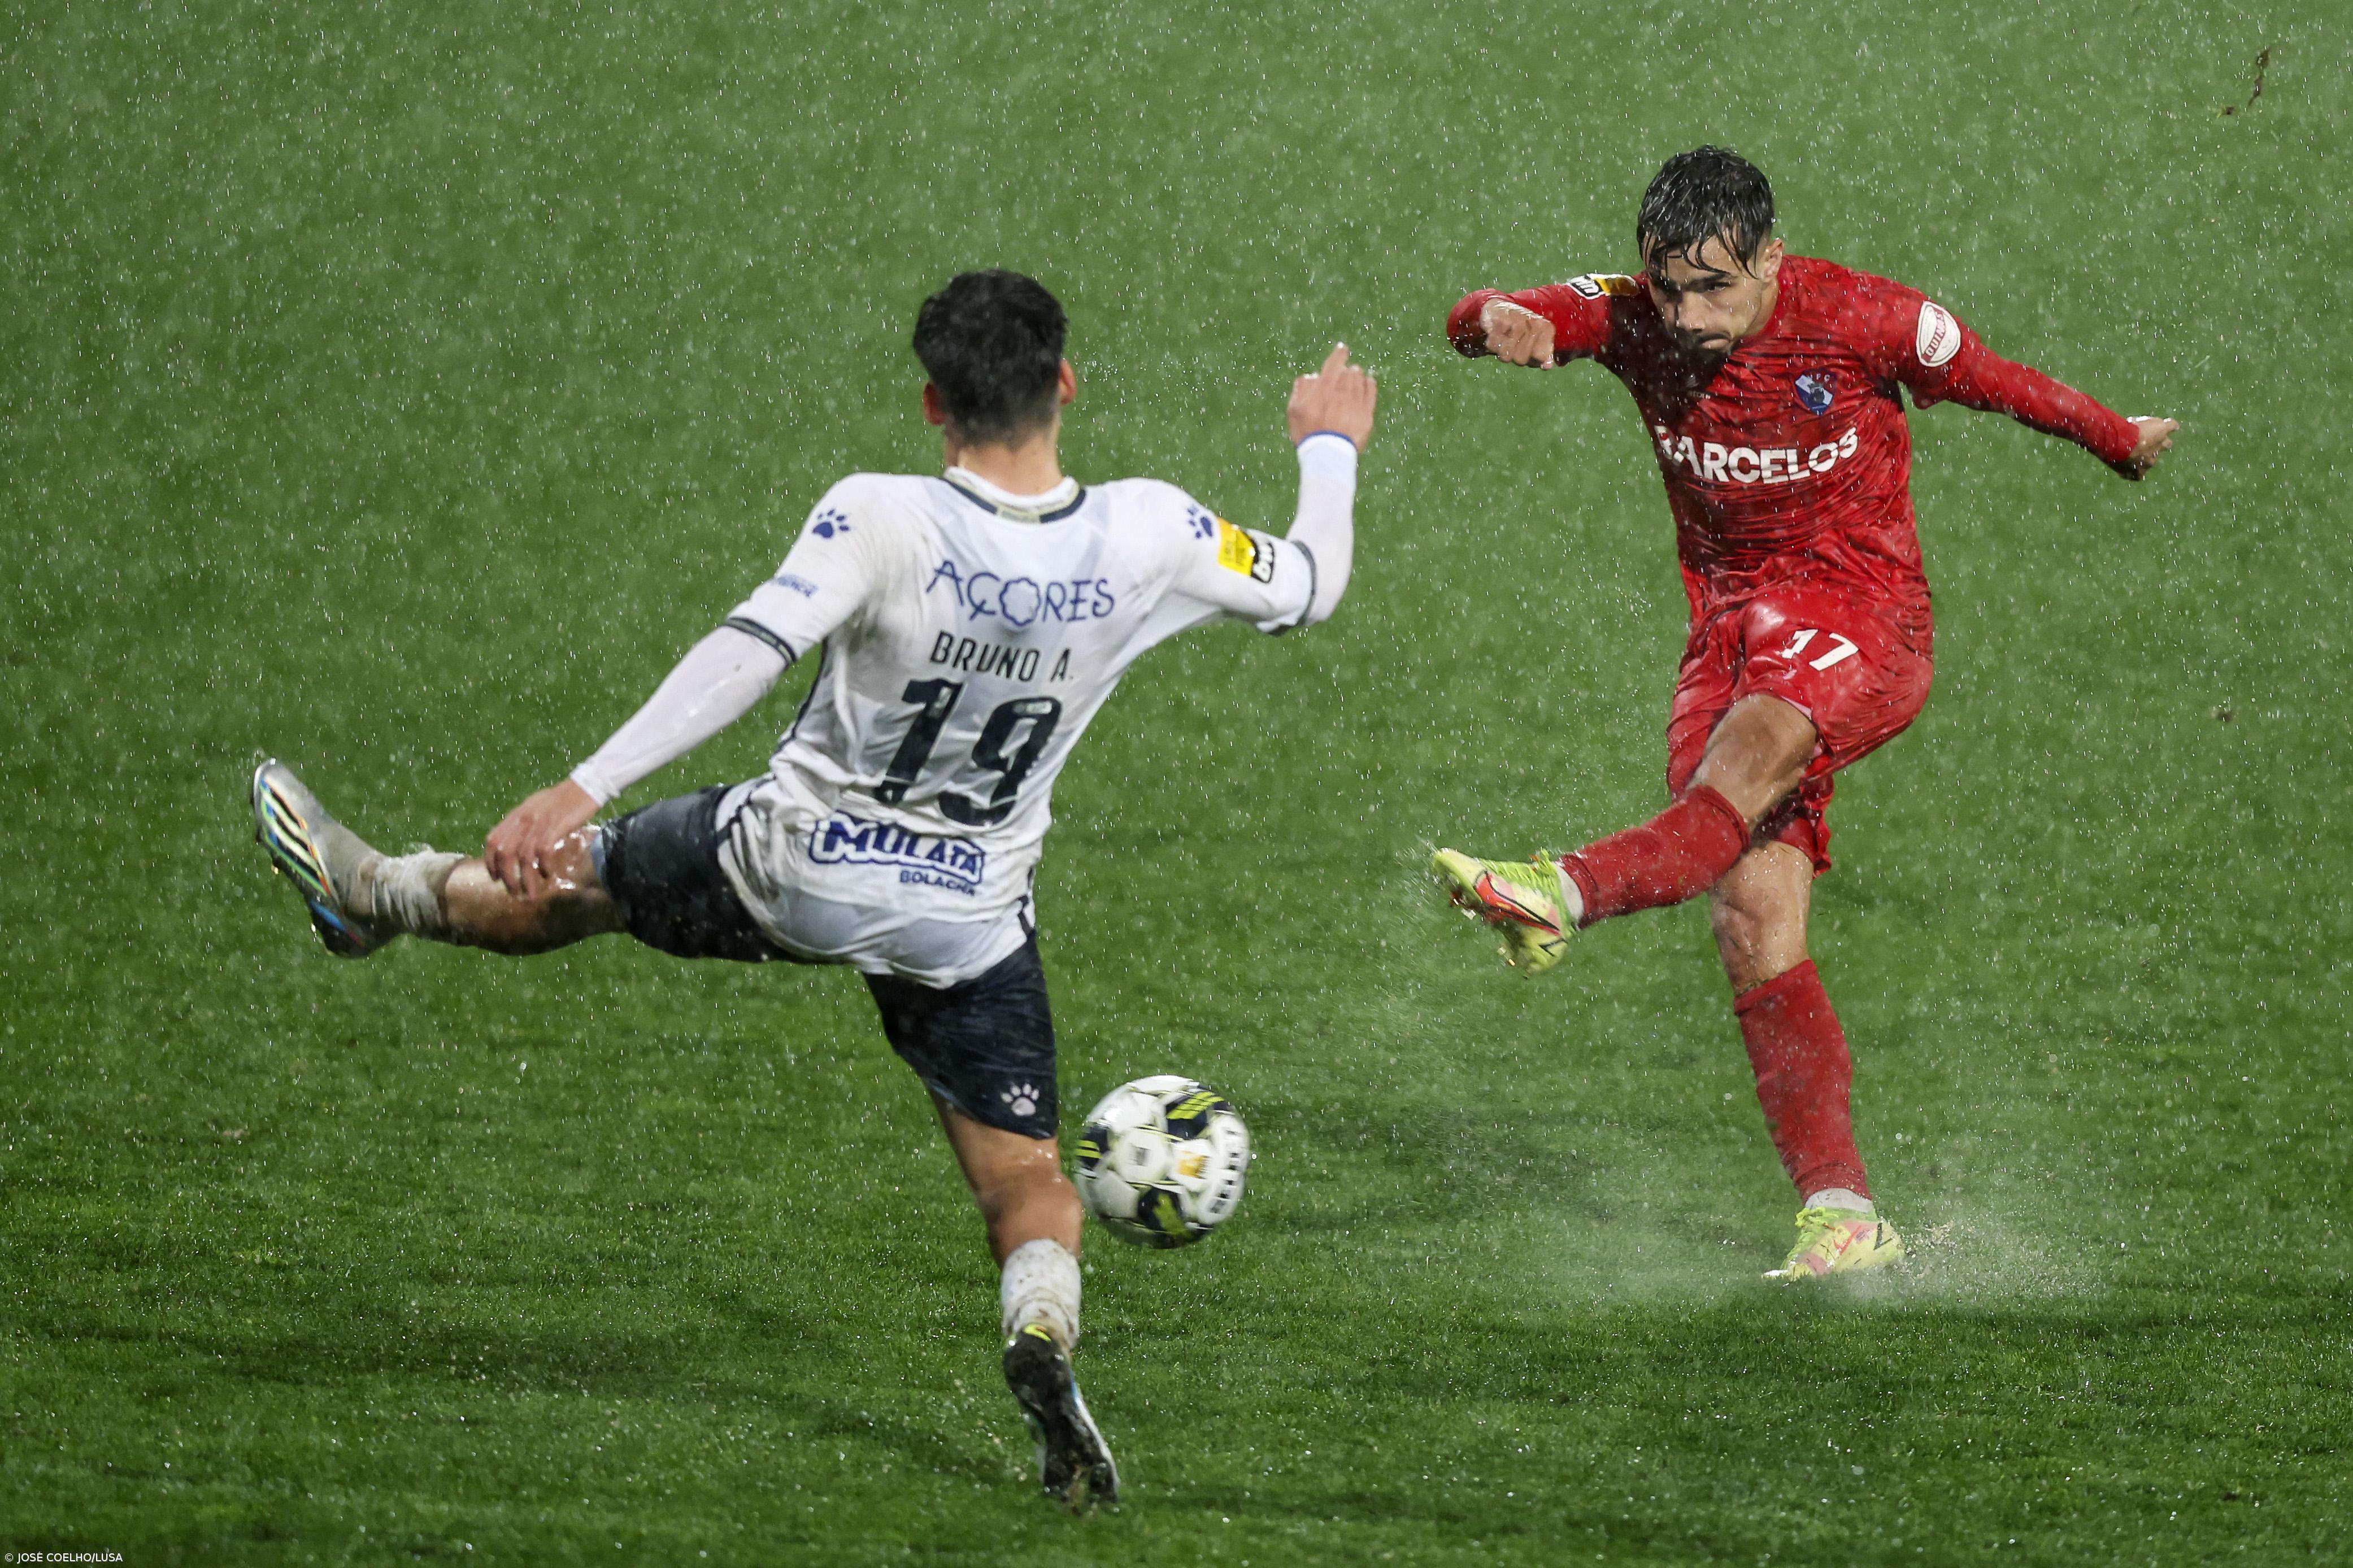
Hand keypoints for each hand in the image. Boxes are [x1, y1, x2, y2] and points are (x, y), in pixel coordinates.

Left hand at [484, 779, 599, 899]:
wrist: (584, 787)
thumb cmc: (561, 799)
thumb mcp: (535, 808)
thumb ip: (522, 824)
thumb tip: (514, 844)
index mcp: (516, 815)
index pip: (493, 840)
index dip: (490, 861)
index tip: (495, 878)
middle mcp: (523, 820)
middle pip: (505, 853)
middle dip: (507, 877)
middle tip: (514, 893)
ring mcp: (539, 823)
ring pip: (524, 857)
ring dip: (526, 880)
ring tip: (530, 894)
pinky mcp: (556, 826)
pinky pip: (543, 851)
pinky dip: (543, 866)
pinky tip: (547, 874)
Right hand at [1287, 343, 1377, 448]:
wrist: (1328, 453)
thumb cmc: (1308, 433)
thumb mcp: (1294, 410)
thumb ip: (1301, 389)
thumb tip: (1310, 376)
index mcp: (1324, 387)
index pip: (1334, 362)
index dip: (1339, 353)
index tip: (1342, 349)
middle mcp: (1342, 390)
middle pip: (1348, 371)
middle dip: (1346, 369)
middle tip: (1344, 373)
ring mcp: (1356, 401)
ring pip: (1360, 378)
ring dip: (1357, 375)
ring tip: (1354, 377)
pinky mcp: (1367, 413)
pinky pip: (1371, 391)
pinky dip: (1369, 383)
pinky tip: (1368, 382)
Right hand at [1480, 298, 1556, 367]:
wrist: (1499, 307)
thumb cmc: (1520, 326)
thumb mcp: (1536, 338)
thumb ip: (1544, 353)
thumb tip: (1547, 366)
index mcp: (1545, 328)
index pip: (1540, 356)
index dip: (1532, 359)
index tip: (1530, 352)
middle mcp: (1533, 324)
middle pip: (1521, 359)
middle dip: (1515, 355)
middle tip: (1514, 343)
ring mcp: (1516, 322)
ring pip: (1506, 355)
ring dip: (1502, 351)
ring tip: (1504, 339)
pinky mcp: (1500, 321)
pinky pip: (1493, 346)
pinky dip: (1492, 343)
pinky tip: (1496, 334)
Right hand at [2111, 416, 2178, 480]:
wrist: (2117, 444)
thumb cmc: (2124, 429)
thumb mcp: (2134, 421)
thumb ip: (2142, 424)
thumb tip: (2139, 427)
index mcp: (2161, 429)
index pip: (2172, 425)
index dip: (2170, 426)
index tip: (2170, 426)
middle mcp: (2160, 445)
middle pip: (2167, 444)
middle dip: (2161, 443)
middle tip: (2149, 441)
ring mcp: (2151, 461)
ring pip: (2151, 460)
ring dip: (2144, 457)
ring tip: (2129, 454)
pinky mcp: (2140, 472)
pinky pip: (2138, 474)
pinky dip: (2132, 470)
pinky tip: (2123, 467)